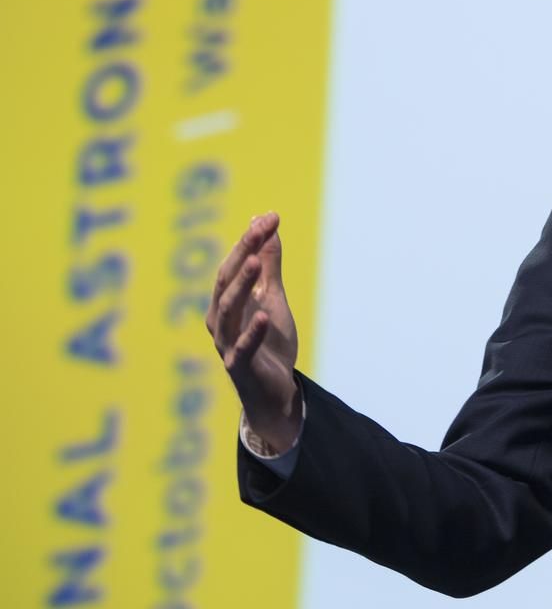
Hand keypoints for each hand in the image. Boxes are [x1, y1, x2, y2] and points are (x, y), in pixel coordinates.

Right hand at [206, 212, 301, 450]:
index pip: (234, 265)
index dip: (249, 240)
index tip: (269, 216)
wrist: (275, 391)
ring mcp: (227, 344)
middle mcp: (220, 320)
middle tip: (260, 229)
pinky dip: (252, 331)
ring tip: (257, 263)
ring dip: (242, 285)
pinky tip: (264, 314)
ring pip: (229, 311)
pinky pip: (243, 348)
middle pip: (226, 282)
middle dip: (243, 253)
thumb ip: (269, 266)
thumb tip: (266, 225)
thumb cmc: (269, 343)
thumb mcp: (273, 298)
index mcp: (225, 302)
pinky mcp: (240, 367)